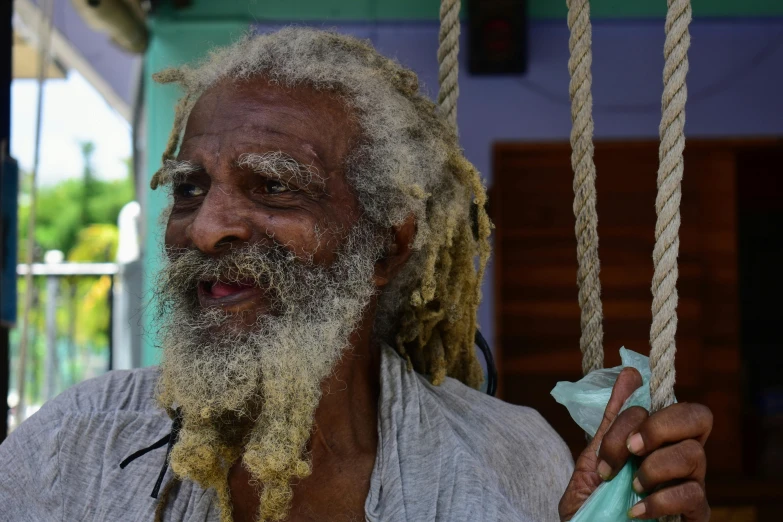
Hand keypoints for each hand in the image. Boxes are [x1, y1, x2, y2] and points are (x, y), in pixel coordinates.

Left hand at [558, 368, 712, 520]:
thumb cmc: (594, 506)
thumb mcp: (594, 460)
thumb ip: (610, 422)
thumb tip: (629, 373)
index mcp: (658, 440)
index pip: (665, 403)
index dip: (631, 419)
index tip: (607, 452)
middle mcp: (681, 459)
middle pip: (699, 416)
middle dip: (661, 426)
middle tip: (633, 450)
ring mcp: (692, 486)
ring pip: (694, 454)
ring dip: (654, 467)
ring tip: (632, 486)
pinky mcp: (695, 516)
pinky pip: (693, 495)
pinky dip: (659, 500)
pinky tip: (635, 511)